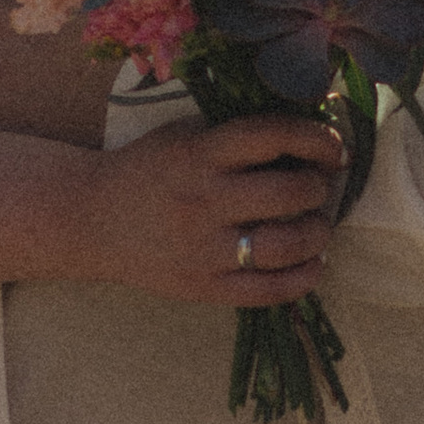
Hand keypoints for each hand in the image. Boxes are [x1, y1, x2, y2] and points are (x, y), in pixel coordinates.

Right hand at [70, 114, 346, 308]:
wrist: (90, 219)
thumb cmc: (149, 170)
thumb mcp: (184, 135)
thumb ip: (236, 134)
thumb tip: (310, 133)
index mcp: (199, 153)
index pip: (273, 136)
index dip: (317, 138)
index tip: (334, 147)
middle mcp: (204, 199)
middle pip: (288, 193)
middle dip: (319, 187)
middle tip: (320, 186)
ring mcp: (203, 248)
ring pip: (285, 245)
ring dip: (318, 234)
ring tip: (318, 226)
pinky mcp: (202, 287)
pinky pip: (267, 290)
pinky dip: (303, 278)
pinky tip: (312, 265)